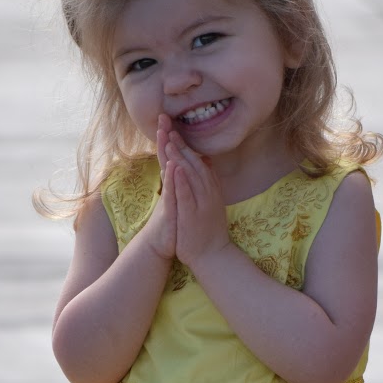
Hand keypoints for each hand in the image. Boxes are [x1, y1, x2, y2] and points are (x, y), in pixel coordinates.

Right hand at [140, 114, 176, 259]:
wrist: (164, 245)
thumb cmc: (173, 222)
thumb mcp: (178, 197)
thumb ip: (179, 181)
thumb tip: (183, 166)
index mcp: (174, 181)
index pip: (172, 154)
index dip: (170, 137)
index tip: (169, 118)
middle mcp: (170, 186)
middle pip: (167, 156)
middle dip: (165, 137)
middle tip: (162, 116)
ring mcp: (168, 196)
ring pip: (167, 170)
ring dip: (165, 151)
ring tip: (164, 132)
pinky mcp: (169, 210)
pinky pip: (171, 192)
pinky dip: (172, 179)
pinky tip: (172, 165)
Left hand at [164, 128, 231, 268]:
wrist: (213, 256)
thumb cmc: (208, 231)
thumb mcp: (210, 204)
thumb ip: (208, 184)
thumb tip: (207, 165)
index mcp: (210, 189)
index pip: (198, 161)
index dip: (186, 145)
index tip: (175, 129)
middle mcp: (207, 192)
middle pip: (194, 162)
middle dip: (181, 143)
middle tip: (169, 125)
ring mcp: (201, 203)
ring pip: (191, 175)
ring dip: (180, 156)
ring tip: (170, 139)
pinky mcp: (193, 214)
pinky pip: (187, 194)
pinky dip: (181, 179)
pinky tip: (175, 166)